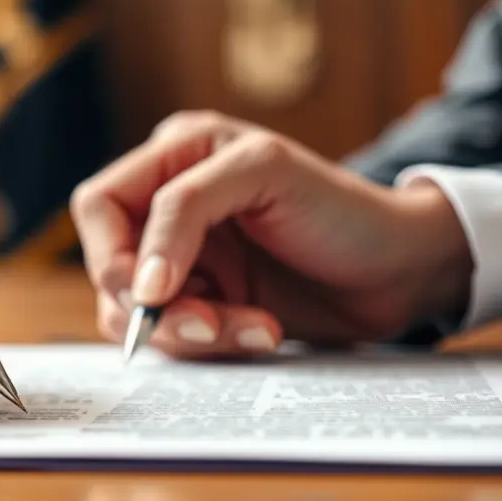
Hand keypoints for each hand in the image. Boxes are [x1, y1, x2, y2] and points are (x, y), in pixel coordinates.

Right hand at [70, 111, 473, 356]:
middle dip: (156, 306)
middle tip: (209, 325)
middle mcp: (167, 208)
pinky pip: (173, 337)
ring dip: (189, 332)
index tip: (157, 290)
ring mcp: (184, 261)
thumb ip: (184, 210)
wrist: (401, 271)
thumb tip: (139, 281)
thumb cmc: (343, 210)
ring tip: (253, 329)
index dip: (116, 253)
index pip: (99, 206)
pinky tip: (262, 332)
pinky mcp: (204, 304)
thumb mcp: (263, 174)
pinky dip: (213, 344)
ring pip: (137, 312)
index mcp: (174, 156)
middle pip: (111, 268)